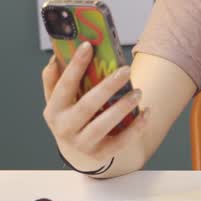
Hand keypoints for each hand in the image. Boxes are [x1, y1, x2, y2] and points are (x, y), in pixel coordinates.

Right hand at [41, 41, 146, 167]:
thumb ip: (53, 79)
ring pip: (103, 125)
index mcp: (53, 111)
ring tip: (138, 92)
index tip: (88, 46)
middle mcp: (65, 129)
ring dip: (123, 107)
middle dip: (107, 87)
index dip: (75, 66)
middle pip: (87, 106)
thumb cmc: (69, 116)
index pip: (64, 85)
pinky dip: (136, 128)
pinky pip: (120, 142)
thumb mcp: (57, 100)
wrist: (76, 151)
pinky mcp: (100, 154)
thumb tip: (55, 56)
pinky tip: (146, 112)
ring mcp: (82, 144)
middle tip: (125, 70)